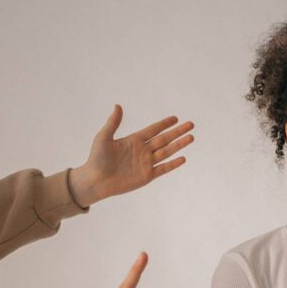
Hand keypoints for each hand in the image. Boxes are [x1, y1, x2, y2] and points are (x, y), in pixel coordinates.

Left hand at [69, 105, 194, 206]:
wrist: (95, 181)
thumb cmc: (96, 159)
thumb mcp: (103, 138)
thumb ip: (113, 123)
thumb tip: (118, 106)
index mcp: (134, 140)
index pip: (153, 129)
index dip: (164, 124)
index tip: (175, 118)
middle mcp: (143, 151)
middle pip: (164, 139)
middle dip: (177, 132)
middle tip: (190, 124)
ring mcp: (146, 163)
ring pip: (167, 152)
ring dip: (179, 145)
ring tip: (191, 137)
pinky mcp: (147, 176)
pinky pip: (163, 169)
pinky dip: (173, 164)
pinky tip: (183, 158)